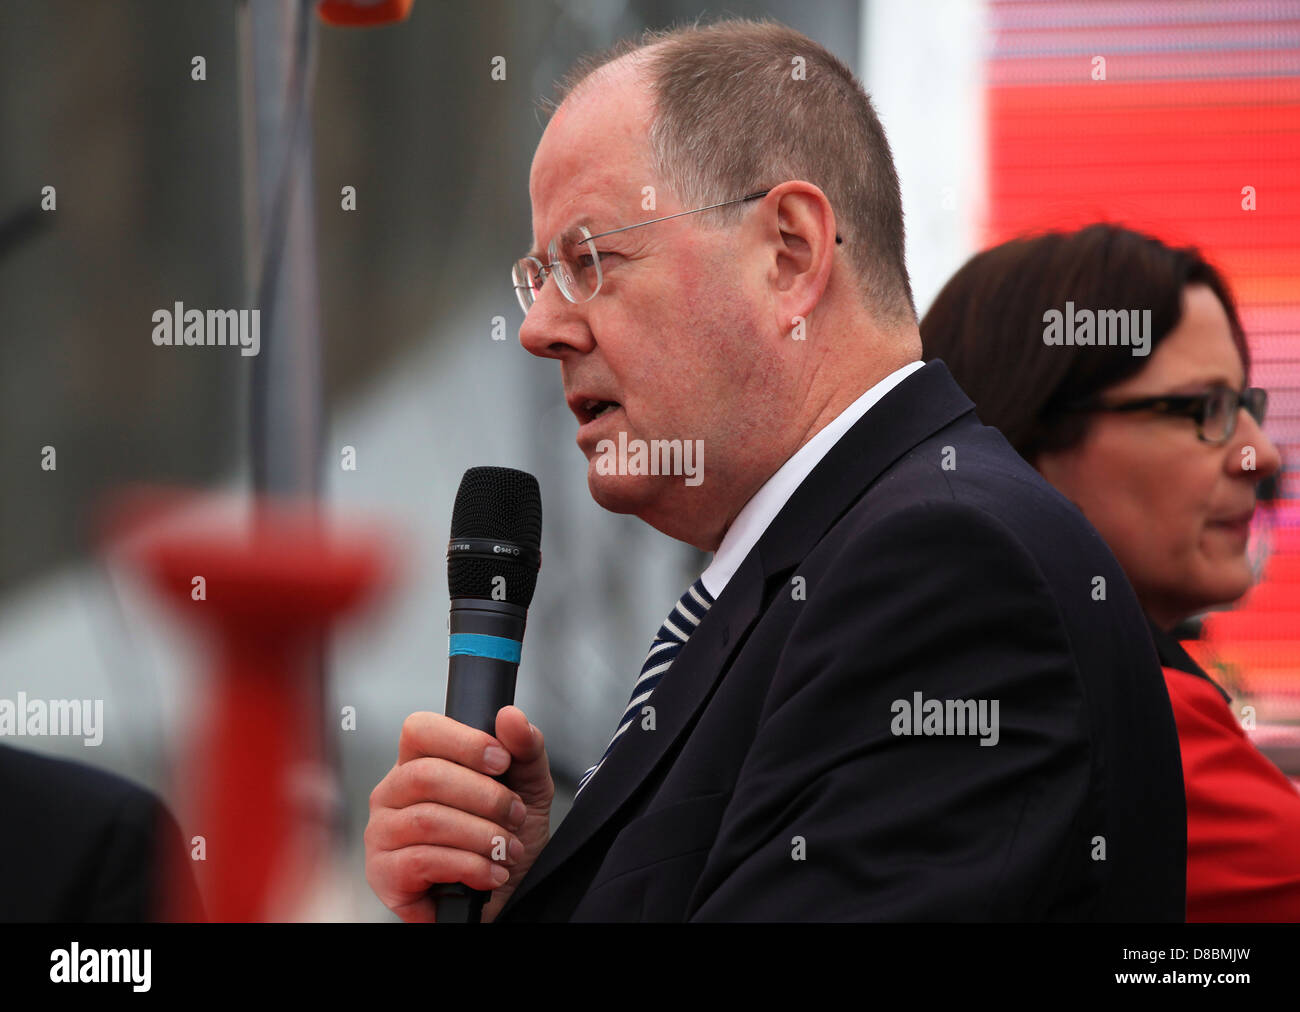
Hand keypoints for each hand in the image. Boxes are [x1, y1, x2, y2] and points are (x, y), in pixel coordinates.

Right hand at [364, 704, 553, 921]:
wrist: (508, 897)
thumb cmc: (506, 837)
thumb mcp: (528, 789)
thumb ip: (524, 749)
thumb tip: (510, 716)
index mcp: (418, 762)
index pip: (420, 729)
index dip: (464, 741)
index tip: (502, 761)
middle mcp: (391, 793)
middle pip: (426, 775)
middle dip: (485, 797)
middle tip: (515, 816)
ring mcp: (381, 833)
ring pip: (428, 821)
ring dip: (482, 836)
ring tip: (508, 849)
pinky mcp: (384, 874)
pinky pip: (422, 861)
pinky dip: (469, 866)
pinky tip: (491, 874)